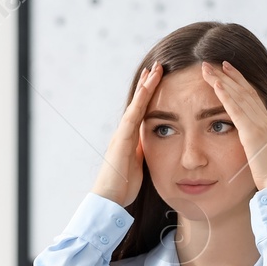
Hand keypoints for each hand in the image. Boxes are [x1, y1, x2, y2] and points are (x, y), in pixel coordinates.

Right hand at [91, 63, 163, 206]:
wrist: (109, 199)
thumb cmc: (122, 186)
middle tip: (157, 66)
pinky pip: (132, 116)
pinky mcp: (121, 140)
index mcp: (129, 139)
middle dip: (147, 85)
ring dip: (145, 86)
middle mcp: (123, 133)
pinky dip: (140, 100)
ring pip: (134, 105)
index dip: (148, 96)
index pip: (141, 112)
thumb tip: (152, 144)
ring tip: (154, 69)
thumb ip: (142, 152)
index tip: (157, 80)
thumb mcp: (138, 165)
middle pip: (137, 103)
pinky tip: (147, 87)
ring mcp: (121, 135)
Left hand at [199, 60, 266, 191]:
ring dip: (221, 80)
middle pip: (243, 90)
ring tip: (207, 68)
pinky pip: (236, 109)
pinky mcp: (251, 132)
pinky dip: (225, 95)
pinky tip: (215, 84)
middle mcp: (264, 119)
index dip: (239, 80)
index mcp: (266, 122)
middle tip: (213, 62)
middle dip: (228, 75)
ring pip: (238, 95)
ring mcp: (258, 124)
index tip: (227, 69)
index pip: (251, 95)